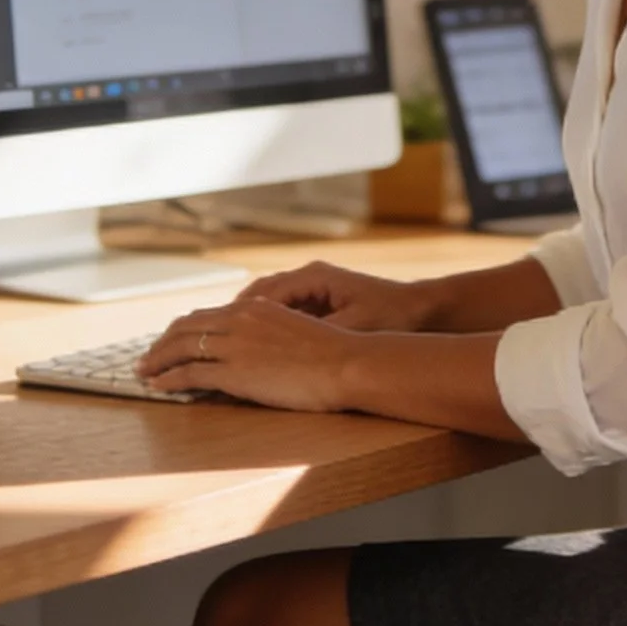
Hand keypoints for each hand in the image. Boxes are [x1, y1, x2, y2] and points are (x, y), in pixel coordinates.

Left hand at [139, 297, 364, 410]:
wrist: (347, 364)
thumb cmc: (333, 355)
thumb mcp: (296, 331)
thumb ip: (269, 334)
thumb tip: (254, 350)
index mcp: (255, 308)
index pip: (205, 316)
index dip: (181, 330)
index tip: (168, 342)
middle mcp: (240, 319)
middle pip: (185, 328)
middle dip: (161, 344)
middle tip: (146, 358)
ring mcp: (235, 345)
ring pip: (180, 348)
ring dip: (156, 361)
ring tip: (143, 373)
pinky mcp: (234, 372)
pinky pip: (189, 374)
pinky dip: (168, 379)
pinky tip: (158, 387)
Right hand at [232, 261, 440, 332]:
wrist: (420, 308)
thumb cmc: (390, 314)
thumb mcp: (353, 325)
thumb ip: (318, 333)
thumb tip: (284, 346)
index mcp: (314, 277)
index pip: (264, 294)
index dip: (238, 315)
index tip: (216, 334)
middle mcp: (309, 277)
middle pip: (258, 295)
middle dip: (232, 317)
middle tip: (206, 339)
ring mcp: (314, 287)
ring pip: (267, 303)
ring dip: (246, 322)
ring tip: (222, 346)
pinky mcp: (320, 301)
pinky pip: (282, 311)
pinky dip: (265, 326)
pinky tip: (254, 348)